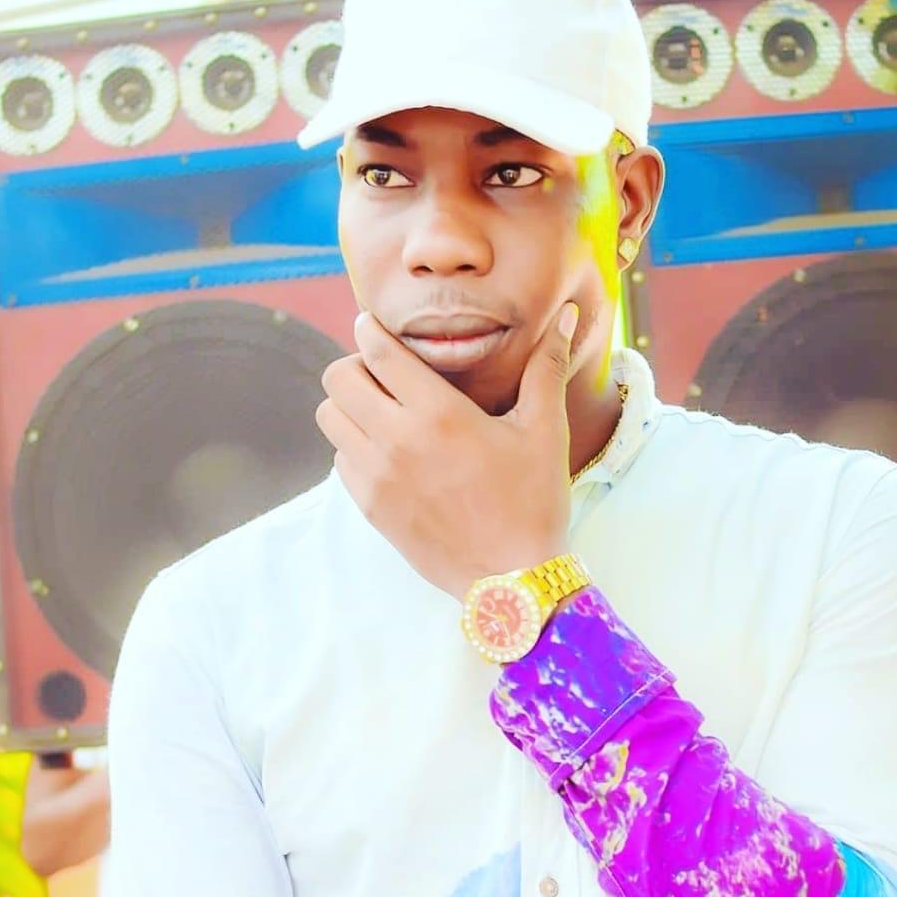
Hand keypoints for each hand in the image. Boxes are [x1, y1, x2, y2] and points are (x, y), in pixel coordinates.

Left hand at [316, 302, 578, 599]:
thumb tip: (567, 316)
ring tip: (382, 412)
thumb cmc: (532, 502)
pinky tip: (388, 453)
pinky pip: (339, 460)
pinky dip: (353, 447)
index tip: (373, 326)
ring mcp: (377, 478)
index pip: (378, 352)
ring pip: (329, 418)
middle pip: (339, 379)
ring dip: (349, 406)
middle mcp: (397, 441)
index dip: (369, 330)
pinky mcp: (370, 508)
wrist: (511, 580)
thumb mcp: (544, 432)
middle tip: (384, 375)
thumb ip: (547, 368)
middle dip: (356, 365)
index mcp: (438, 413)